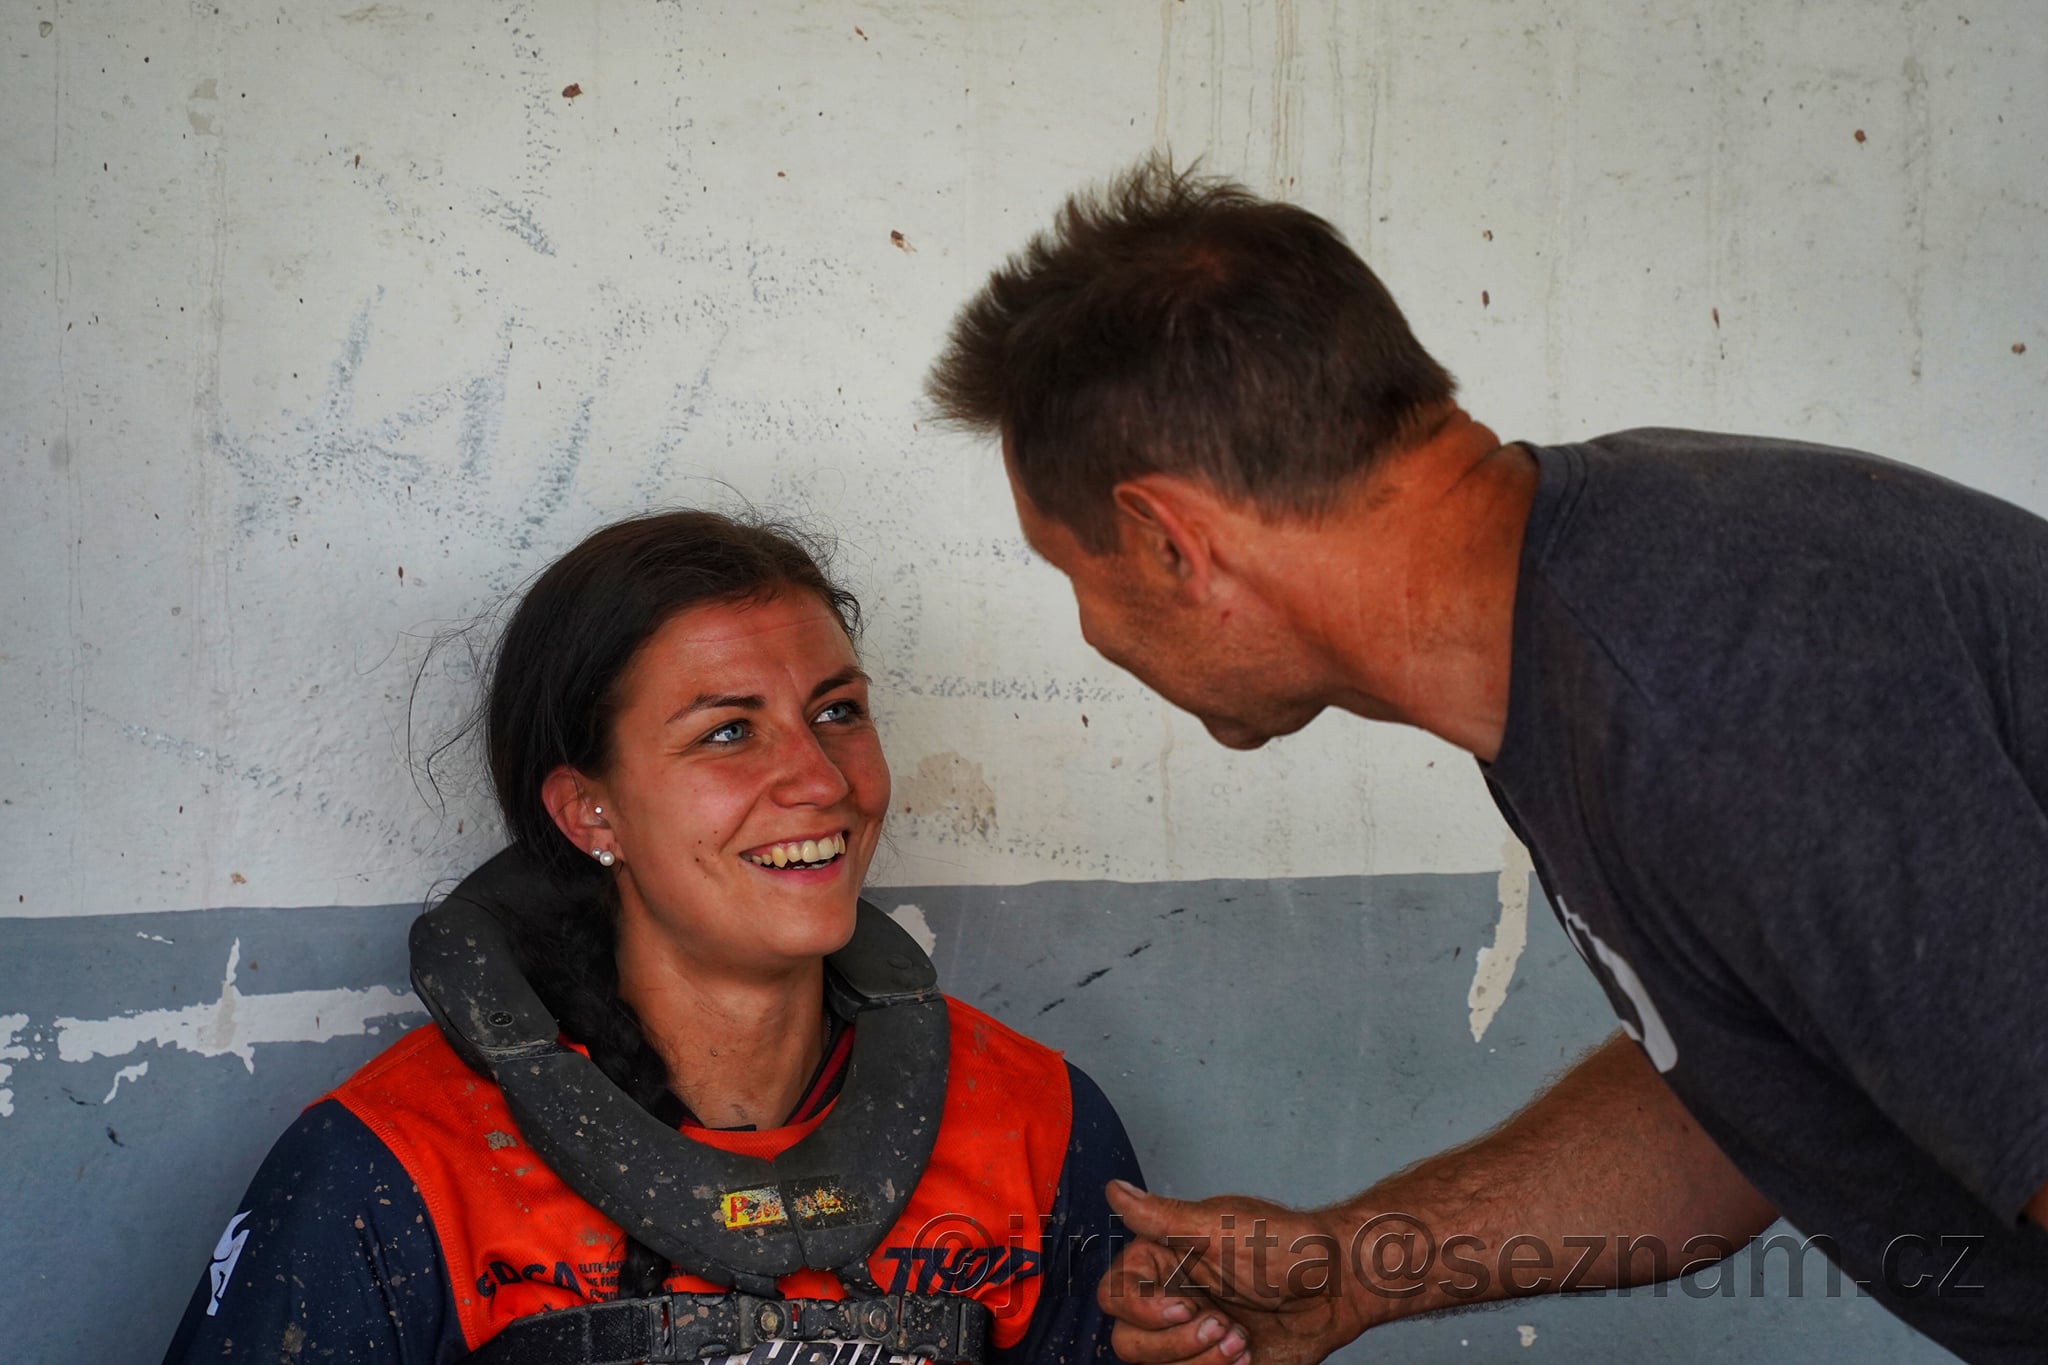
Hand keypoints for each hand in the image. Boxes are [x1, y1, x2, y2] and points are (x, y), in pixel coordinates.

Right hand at [1097, 1181, 1367, 1364]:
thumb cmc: (1287, 1244)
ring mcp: (1190, 1336)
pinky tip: (1247, 1354)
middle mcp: (1170, 1299)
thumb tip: (1115, 1190)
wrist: (1337, 1286)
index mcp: (1161, 1260)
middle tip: (1221, 1325)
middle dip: (1175, 1343)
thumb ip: (1162, 1216)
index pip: (1115, 1295)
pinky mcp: (1212, 1363)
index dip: (1143, 1309)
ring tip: (1241, 1339)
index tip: (1184, 1306)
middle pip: (1128, 1341)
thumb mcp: (1221, 1226)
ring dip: (1201, 1361)